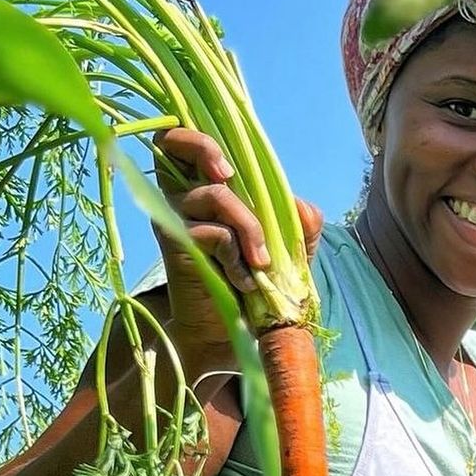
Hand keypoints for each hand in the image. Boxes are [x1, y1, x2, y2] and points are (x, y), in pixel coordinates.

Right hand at [152, 127, 322, 368]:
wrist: (225, 337)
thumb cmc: (250, 290)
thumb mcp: (283, 255)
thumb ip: (298, 228)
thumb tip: (304, 207)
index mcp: (201, 188)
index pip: (185, 141)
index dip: (202, 138)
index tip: (232, 167)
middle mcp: (180, 197)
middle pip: (171, 142)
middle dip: (203, 148)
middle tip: (227, 175)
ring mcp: (174, 219)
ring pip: (214, 196)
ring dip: (248, 227)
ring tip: (260, 262)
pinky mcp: (175, 245)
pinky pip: (215, 234)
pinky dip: (237, 258)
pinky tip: (243, 282)